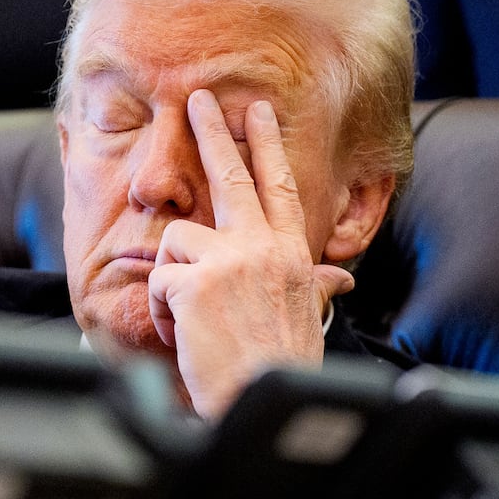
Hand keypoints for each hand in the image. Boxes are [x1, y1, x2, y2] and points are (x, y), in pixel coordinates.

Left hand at [147, 89, 355, 418]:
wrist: (261, 398)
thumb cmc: (280, 366)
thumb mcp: (305, 317)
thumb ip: (314, 286)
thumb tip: (338, 278)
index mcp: (293, 255)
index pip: (280, 188)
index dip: (266, 147)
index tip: (256, 113)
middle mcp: (265, 248)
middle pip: (232, 176)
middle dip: (212, 131)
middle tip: (196, 99)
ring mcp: (230, 260)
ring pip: (178, 240)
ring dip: (174, 281)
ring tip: (193, 321)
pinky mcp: (195, 281)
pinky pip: (160, 282)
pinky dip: (163, 314)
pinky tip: (186, 336)